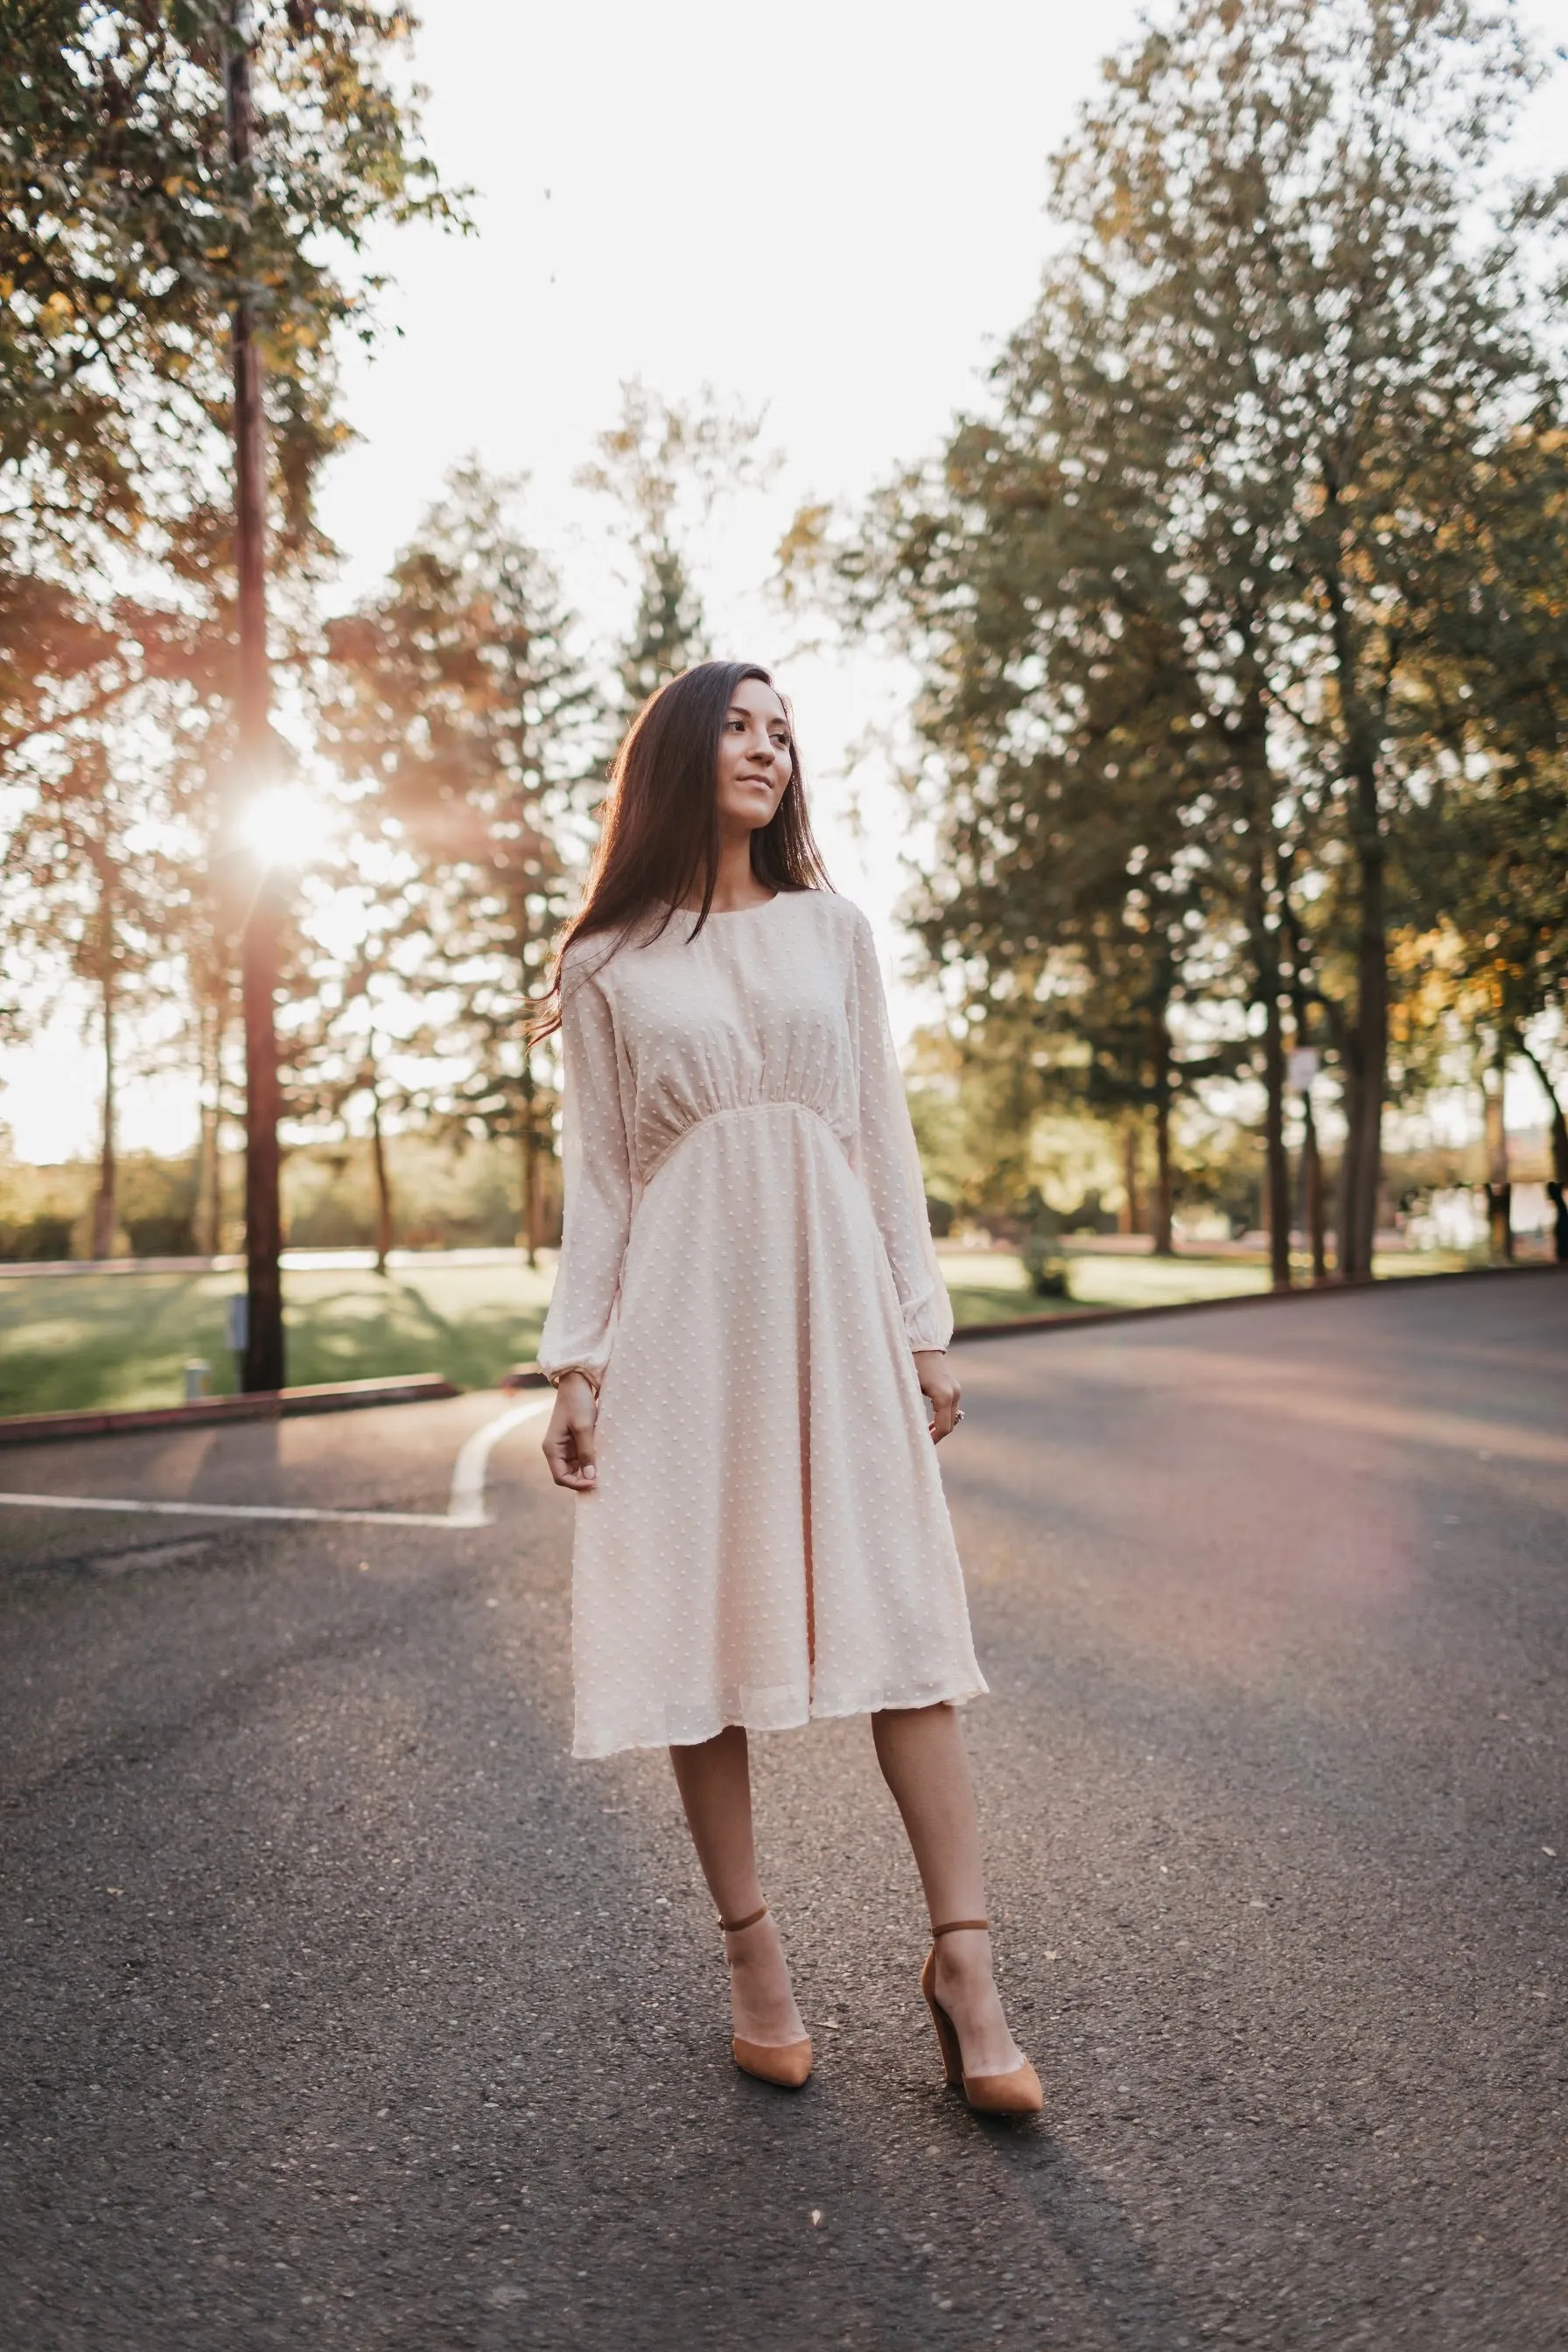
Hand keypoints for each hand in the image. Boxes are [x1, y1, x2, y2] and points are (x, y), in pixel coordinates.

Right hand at [542, 1370, 597, 1490]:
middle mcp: (556, 1450)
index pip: (561, 1477)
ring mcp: (565, 1446)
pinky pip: (581, 1458)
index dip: (577, 1484)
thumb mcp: (583, 1427)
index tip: (595, 1482)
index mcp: (552, 1448)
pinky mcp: (573, 1441)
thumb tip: (590, 1477)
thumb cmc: (577, 1402)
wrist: (577, 1383)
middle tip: (602, 1480)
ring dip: (588, 1471)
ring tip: (604, 1471)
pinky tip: (602, 1461)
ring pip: (575, 1468)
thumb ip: (586, 1452)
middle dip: (583, 1480)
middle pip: (567, 1475)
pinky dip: (590, 1461)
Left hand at [913, 1348, 961, 1441]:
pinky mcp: (953, 1387)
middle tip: (922, 1443)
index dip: (933, 1439)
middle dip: (937, 1435)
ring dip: (940, 1427)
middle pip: (950, 1424)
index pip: (944, 1427)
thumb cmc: (910, 1365)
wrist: (922, 1344)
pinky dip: (942, 1418)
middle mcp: (954, 1394)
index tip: (922, 1445)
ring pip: (952, 1417)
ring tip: (925, 1435)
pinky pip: (951, 1409)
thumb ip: (913, 1409)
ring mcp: (955, 1390)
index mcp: (944, 1396)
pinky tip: (930, 1423)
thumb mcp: (909, 1389)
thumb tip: (913, 1430)